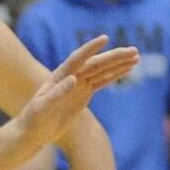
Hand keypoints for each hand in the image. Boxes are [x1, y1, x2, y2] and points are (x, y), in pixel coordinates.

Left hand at [12, 36, 139, 151]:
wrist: (33, 131)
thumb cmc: (33, 119)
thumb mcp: (42, 108)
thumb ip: (57, 93)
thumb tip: (73, 78)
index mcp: (59, 76)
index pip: (77, 59)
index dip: (90, 49)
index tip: (105, 38)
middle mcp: (71, 76)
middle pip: (96, 63)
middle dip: (114, 56)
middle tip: (133, 50)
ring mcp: (79, 84)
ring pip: (102, 70)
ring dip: (119, 63)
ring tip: (136, 56)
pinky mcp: (84, 93)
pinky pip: (103, 81)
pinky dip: (115, 74)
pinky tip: (128, 68)